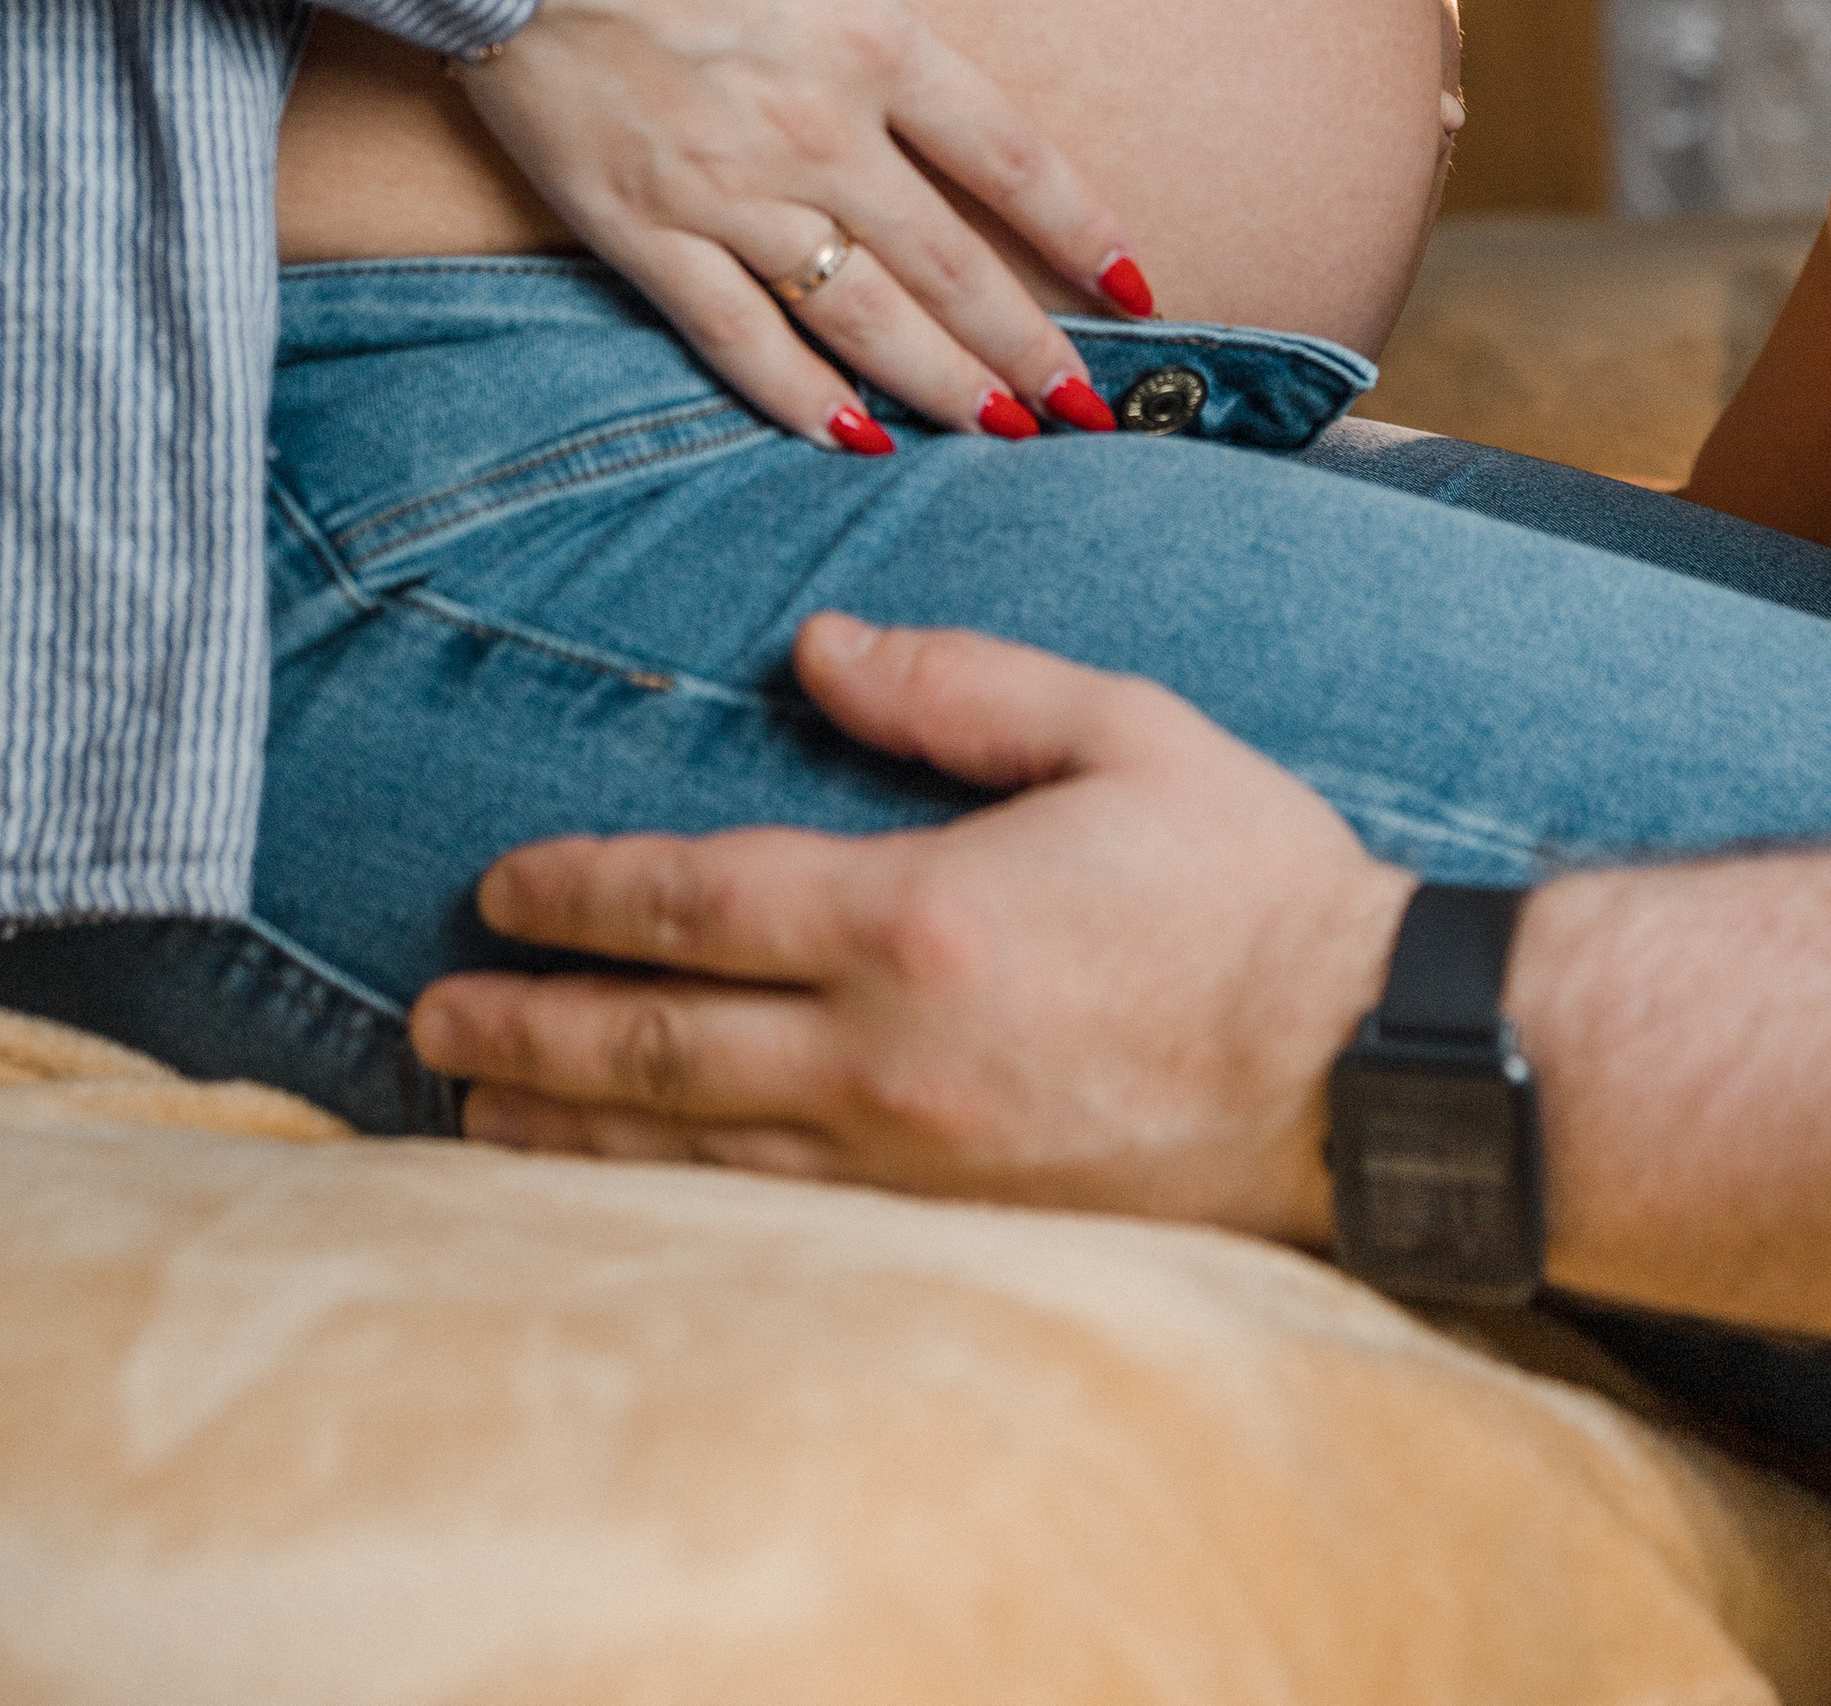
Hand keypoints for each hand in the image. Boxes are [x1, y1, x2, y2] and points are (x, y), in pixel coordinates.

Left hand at [411, 615, 1411, 1233]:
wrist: (1359, 1062)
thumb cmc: (1249, 880)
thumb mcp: (1122, 731)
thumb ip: (961, 684)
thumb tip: (823, 646)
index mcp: (920, 916)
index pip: (698, 903)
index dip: (584, 896)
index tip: (502, 887)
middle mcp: (891, 1055)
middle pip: (660, 1049)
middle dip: (530, 1030)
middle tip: (430, 1019)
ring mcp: (917, 1161)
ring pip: (695, 1155)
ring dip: (568, 1134)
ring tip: (475, 1114)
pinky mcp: (957, 1225)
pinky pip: (772, 1216)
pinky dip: (670, 1204)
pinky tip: (623, 1193)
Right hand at [456, 0, 1145, 440]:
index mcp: (872, 36)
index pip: (1010, 160)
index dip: (1080, 231)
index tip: (1136, 286)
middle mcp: (814, 134)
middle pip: (948, 266)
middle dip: (1027, 346)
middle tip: (1089, 409)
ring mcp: (723, 191)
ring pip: (856, 318)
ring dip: (938, 385)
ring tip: (1002, 436)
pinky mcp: (634, 225)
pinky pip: (731, 335)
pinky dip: (793, 395)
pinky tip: (849, 437)